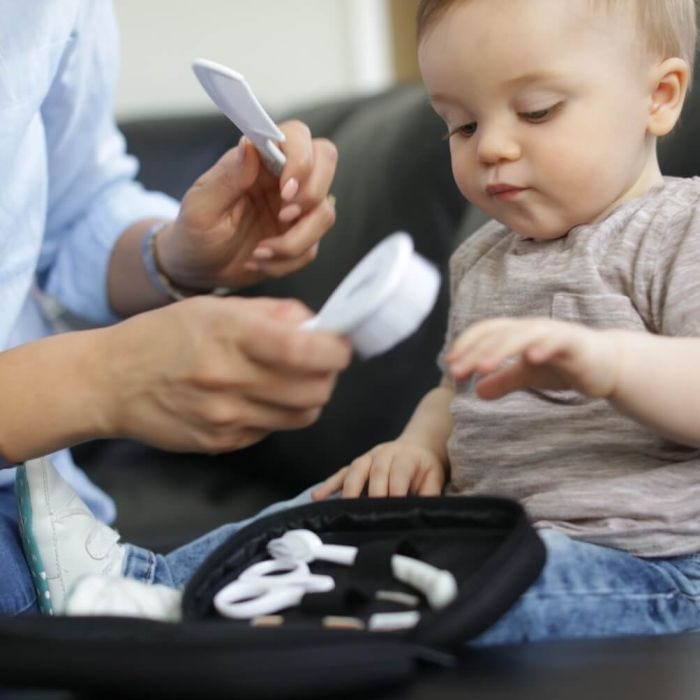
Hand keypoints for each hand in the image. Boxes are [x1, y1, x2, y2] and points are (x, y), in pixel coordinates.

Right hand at [95, 296, 350, 452]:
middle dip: (328, 375)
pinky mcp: (222, 443)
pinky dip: (277, 414)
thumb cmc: (162, 337)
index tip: (340, 345)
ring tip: (290, 381)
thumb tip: (317, 325)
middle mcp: (230, 379)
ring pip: (302, 416)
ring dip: (308, 397)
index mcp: (231, 335)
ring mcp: (226, 417)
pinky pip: (272, 430)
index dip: (336, 350)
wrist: (111, 382)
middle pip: (316, 391)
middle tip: (318, 363)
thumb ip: (272, 314)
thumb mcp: (214, 307)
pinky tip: (257, 398)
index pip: (306, 350)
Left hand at [156, 120, 337, 290]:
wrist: (199, 269)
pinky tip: (259, 262)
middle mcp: (283, 178)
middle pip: (326, 162)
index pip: (297, 136)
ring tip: (259, 253)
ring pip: (325, 213)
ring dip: (294, 241)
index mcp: (259, 161)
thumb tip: (249, 144)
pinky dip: (285, 262)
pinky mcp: (301, 237)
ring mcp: (297, 208)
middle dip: (312, 195)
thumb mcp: (201, 207)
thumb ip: (228, 176)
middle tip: (283, 218)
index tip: (285, 191)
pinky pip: (312, 247)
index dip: (301, 159)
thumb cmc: (195, 233)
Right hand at [312, 441, 446, 499]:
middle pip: (376, 471)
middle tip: (371, 513)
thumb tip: (426, 512)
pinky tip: (317, 496)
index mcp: (406, 457)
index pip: (399, 472)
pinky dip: (329, 484)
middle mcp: (384, 454)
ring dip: (349, 489)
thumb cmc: (425, 466)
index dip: (396, 489)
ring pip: (355, 470)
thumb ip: (430, 494)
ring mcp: (368, 458)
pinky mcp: (357, 465)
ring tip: (344, 508)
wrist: (417, 446)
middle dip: (373, 492)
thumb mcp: (435, 478)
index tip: (394, 507)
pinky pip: (341, 473)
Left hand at [446, 317, 620, 398]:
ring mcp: (554, 333)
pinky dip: (543, 346)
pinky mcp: (575, 342)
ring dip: (501, 348)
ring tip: (483, 366)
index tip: (450, 364)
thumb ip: (504, 381)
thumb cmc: (565, 366)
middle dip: (475, 352)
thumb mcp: (529, 376)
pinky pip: (557, 340)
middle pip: (498, 334)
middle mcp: (533, 328)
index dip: (466, 344)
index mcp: (519, 332)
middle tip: (457, 371)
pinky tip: (530, 357)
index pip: (486, 331)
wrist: (608, 365)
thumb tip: (478, 392)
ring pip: (522, 334)